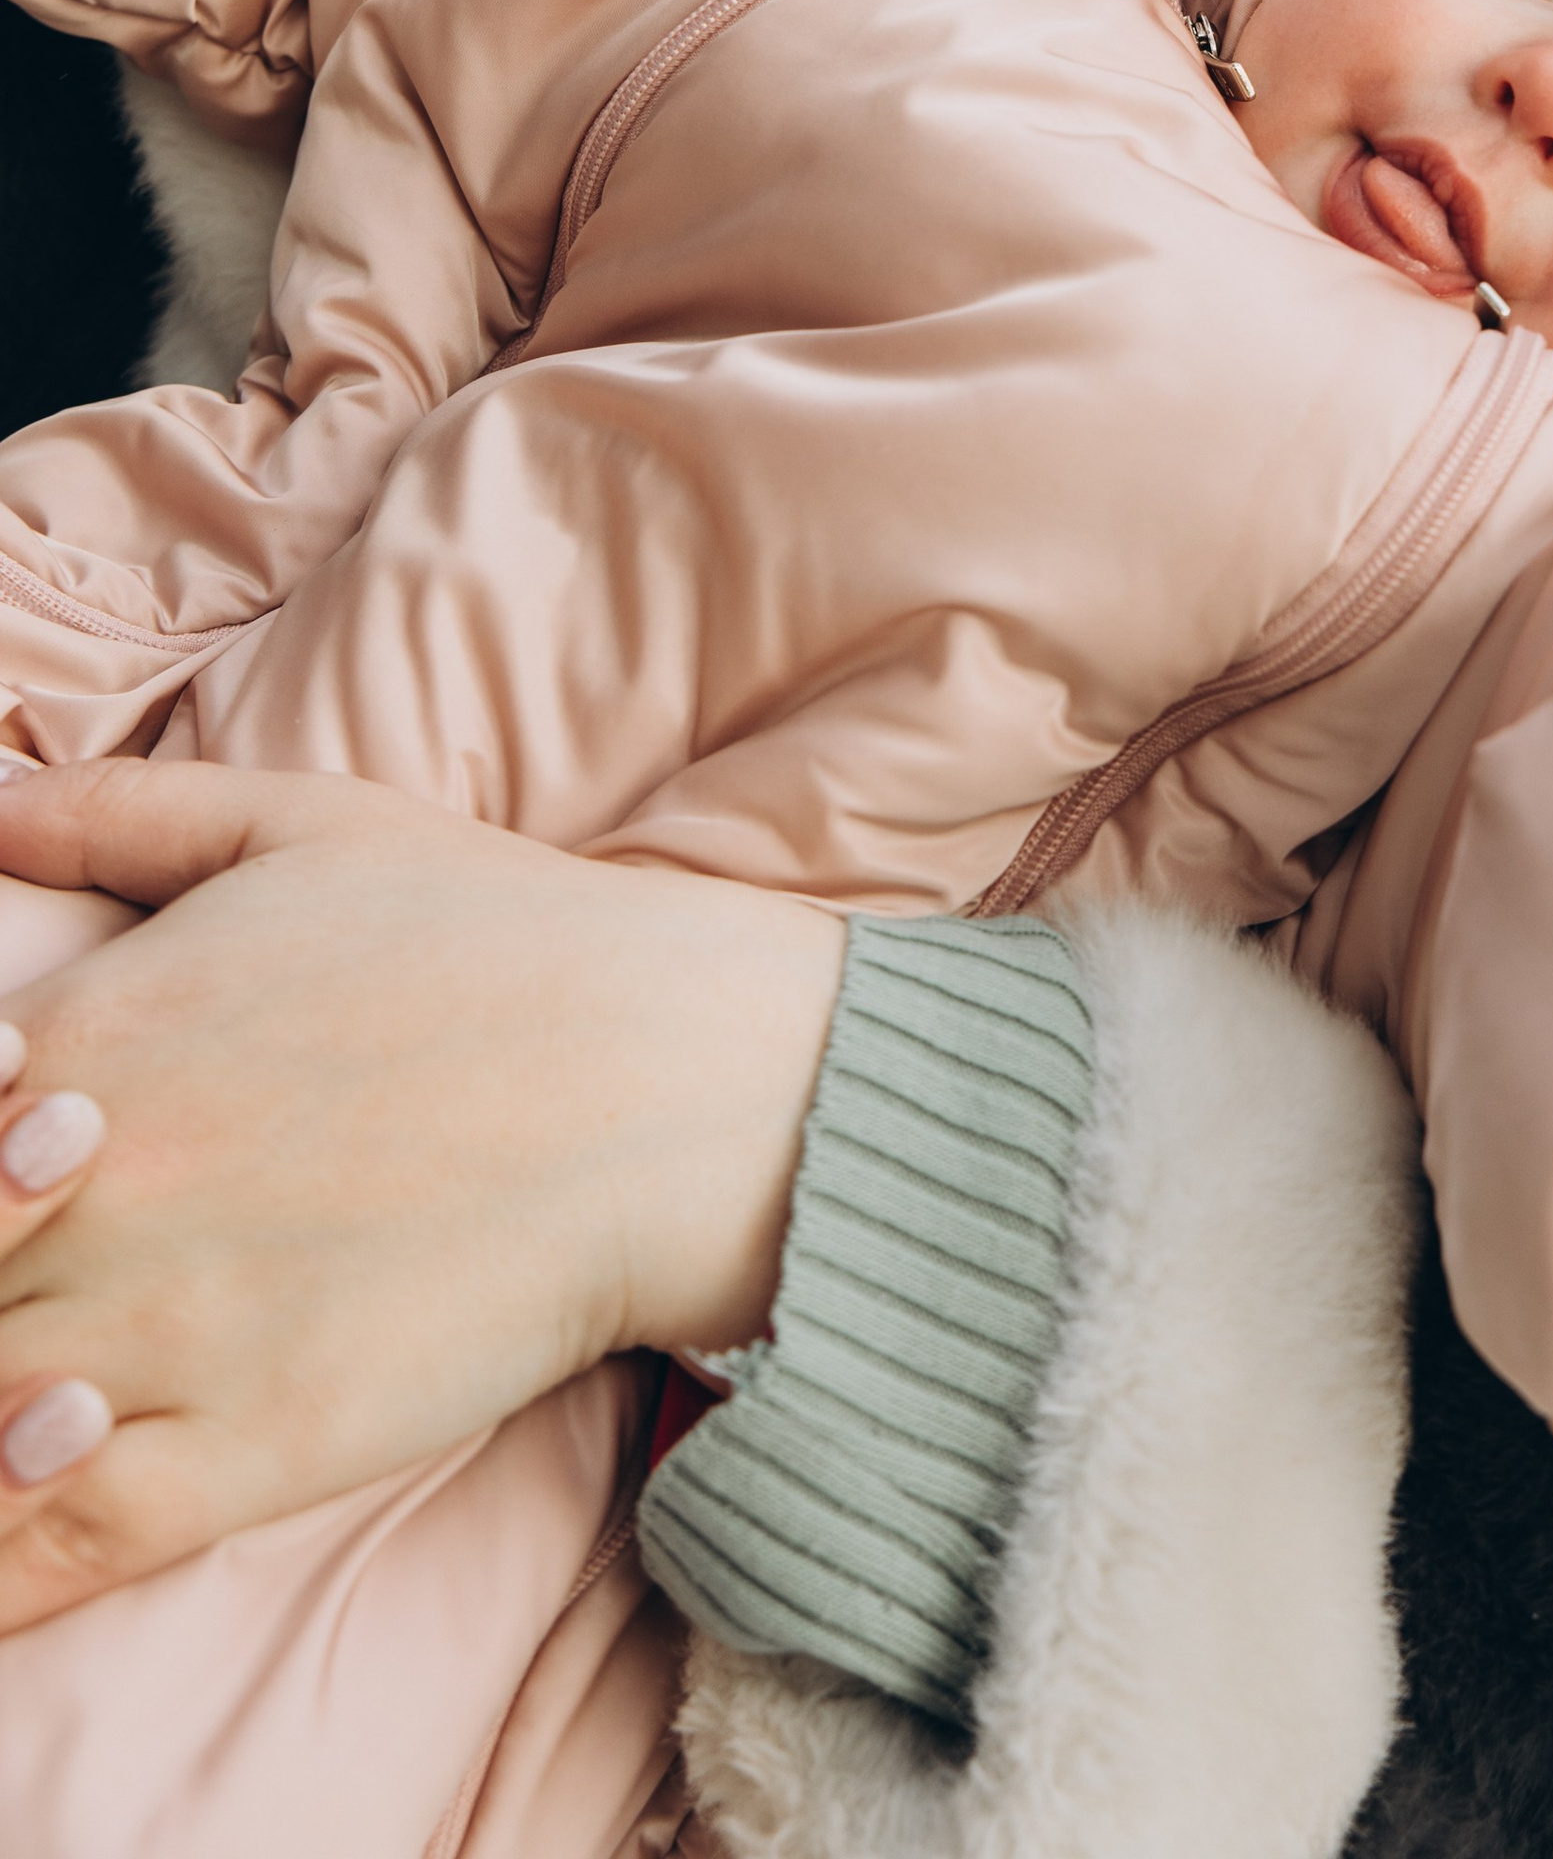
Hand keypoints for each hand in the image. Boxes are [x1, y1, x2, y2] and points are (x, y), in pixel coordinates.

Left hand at [0, 761, 843, 1632]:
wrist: (674, 1081)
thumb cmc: (499, 939)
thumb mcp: (301, 825)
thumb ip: (114, 814)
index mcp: (81, 1035)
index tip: (6, 1185)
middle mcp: (91, 1190)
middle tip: (25, 1278)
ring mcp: (162, 1332)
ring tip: (26, 1389)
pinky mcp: (246, 1452)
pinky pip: (42, 1549)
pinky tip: (18, 1503)